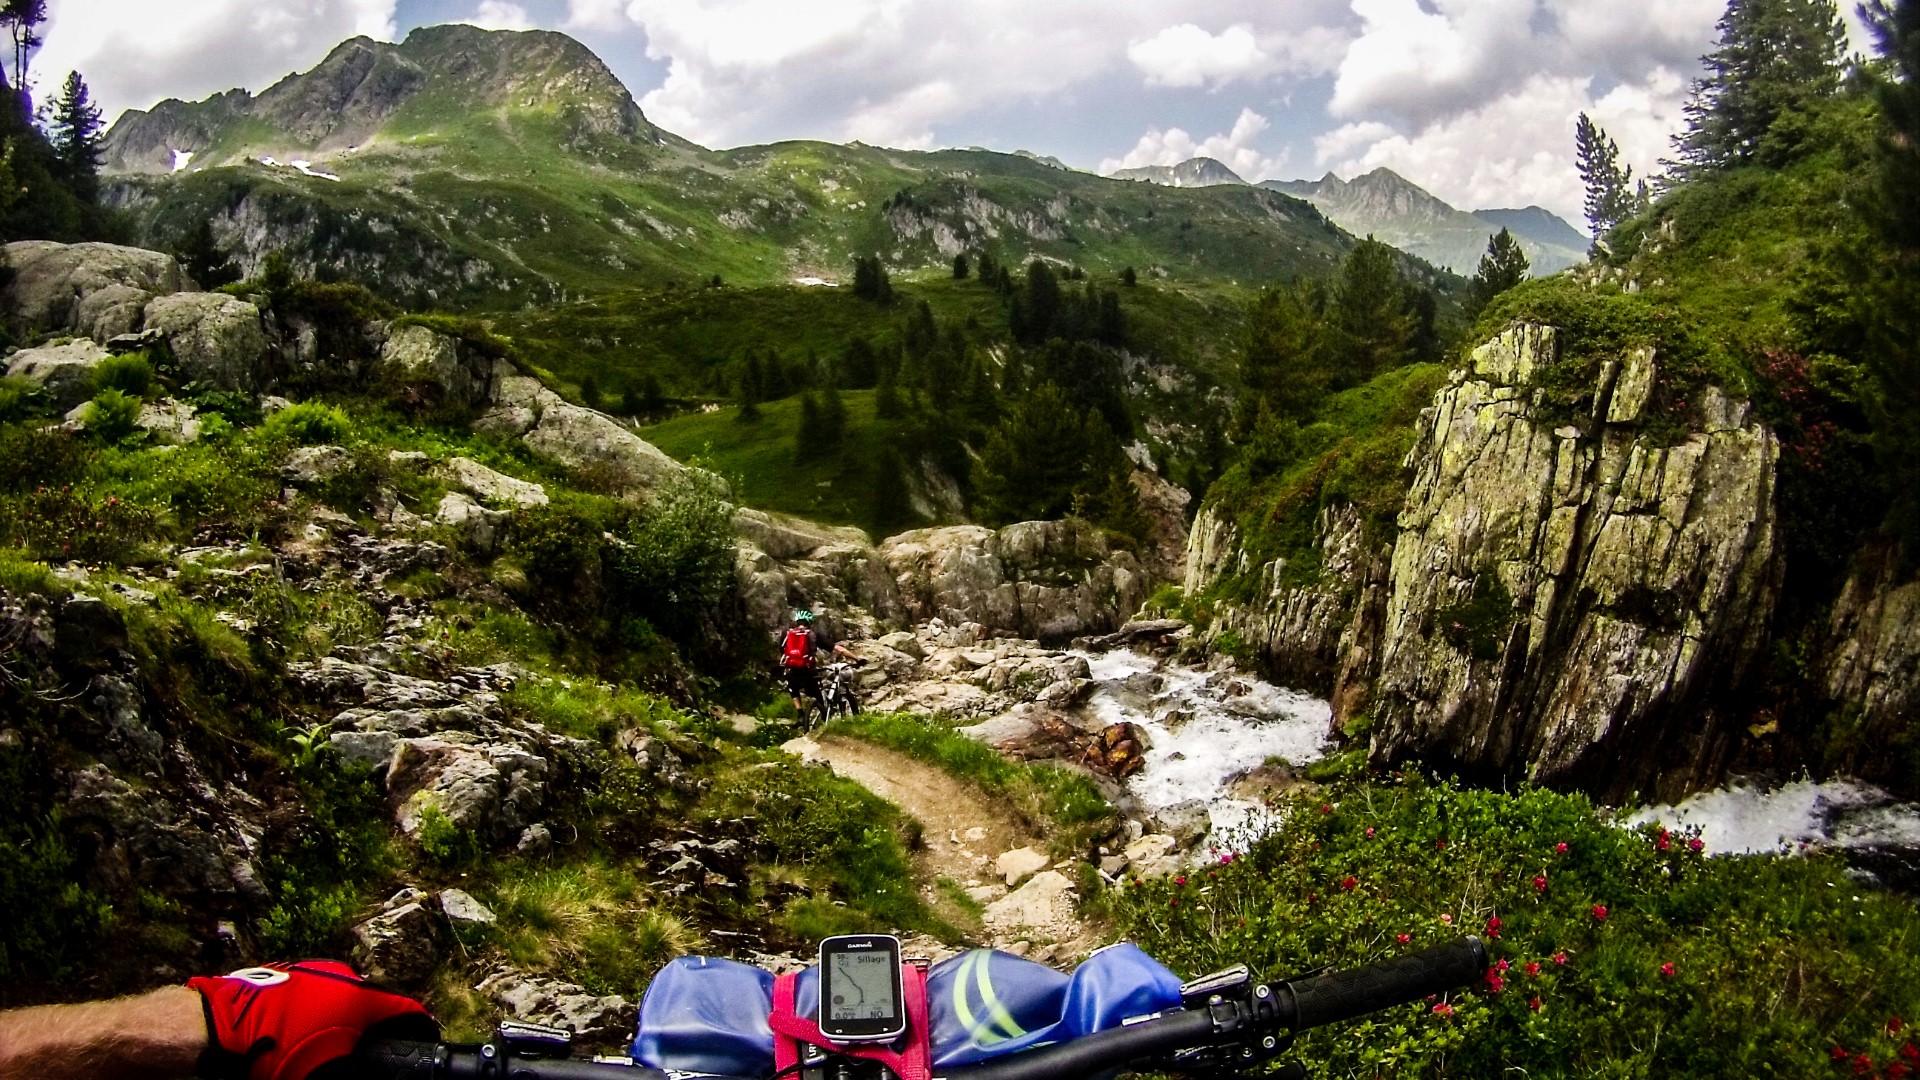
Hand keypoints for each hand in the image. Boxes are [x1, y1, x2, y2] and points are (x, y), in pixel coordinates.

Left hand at [189, 961, 436, 1079]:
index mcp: (361, 997)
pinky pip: (316, 997)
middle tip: (361, 1055)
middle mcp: (346, 977)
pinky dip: (316, 1015)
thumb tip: (357, 1063)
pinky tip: (297, 1036)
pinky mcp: (291, 972)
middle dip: (372, 1032)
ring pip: (345, 1002)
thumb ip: (352, 1065)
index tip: (417, 1048)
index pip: (409, 1013)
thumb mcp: (318, 1071)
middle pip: (375, 1008)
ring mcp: (318, 971)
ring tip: (322, 1049)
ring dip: (342, 1024)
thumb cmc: (271, 1050)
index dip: (418, 1032)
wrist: (214, 1027)